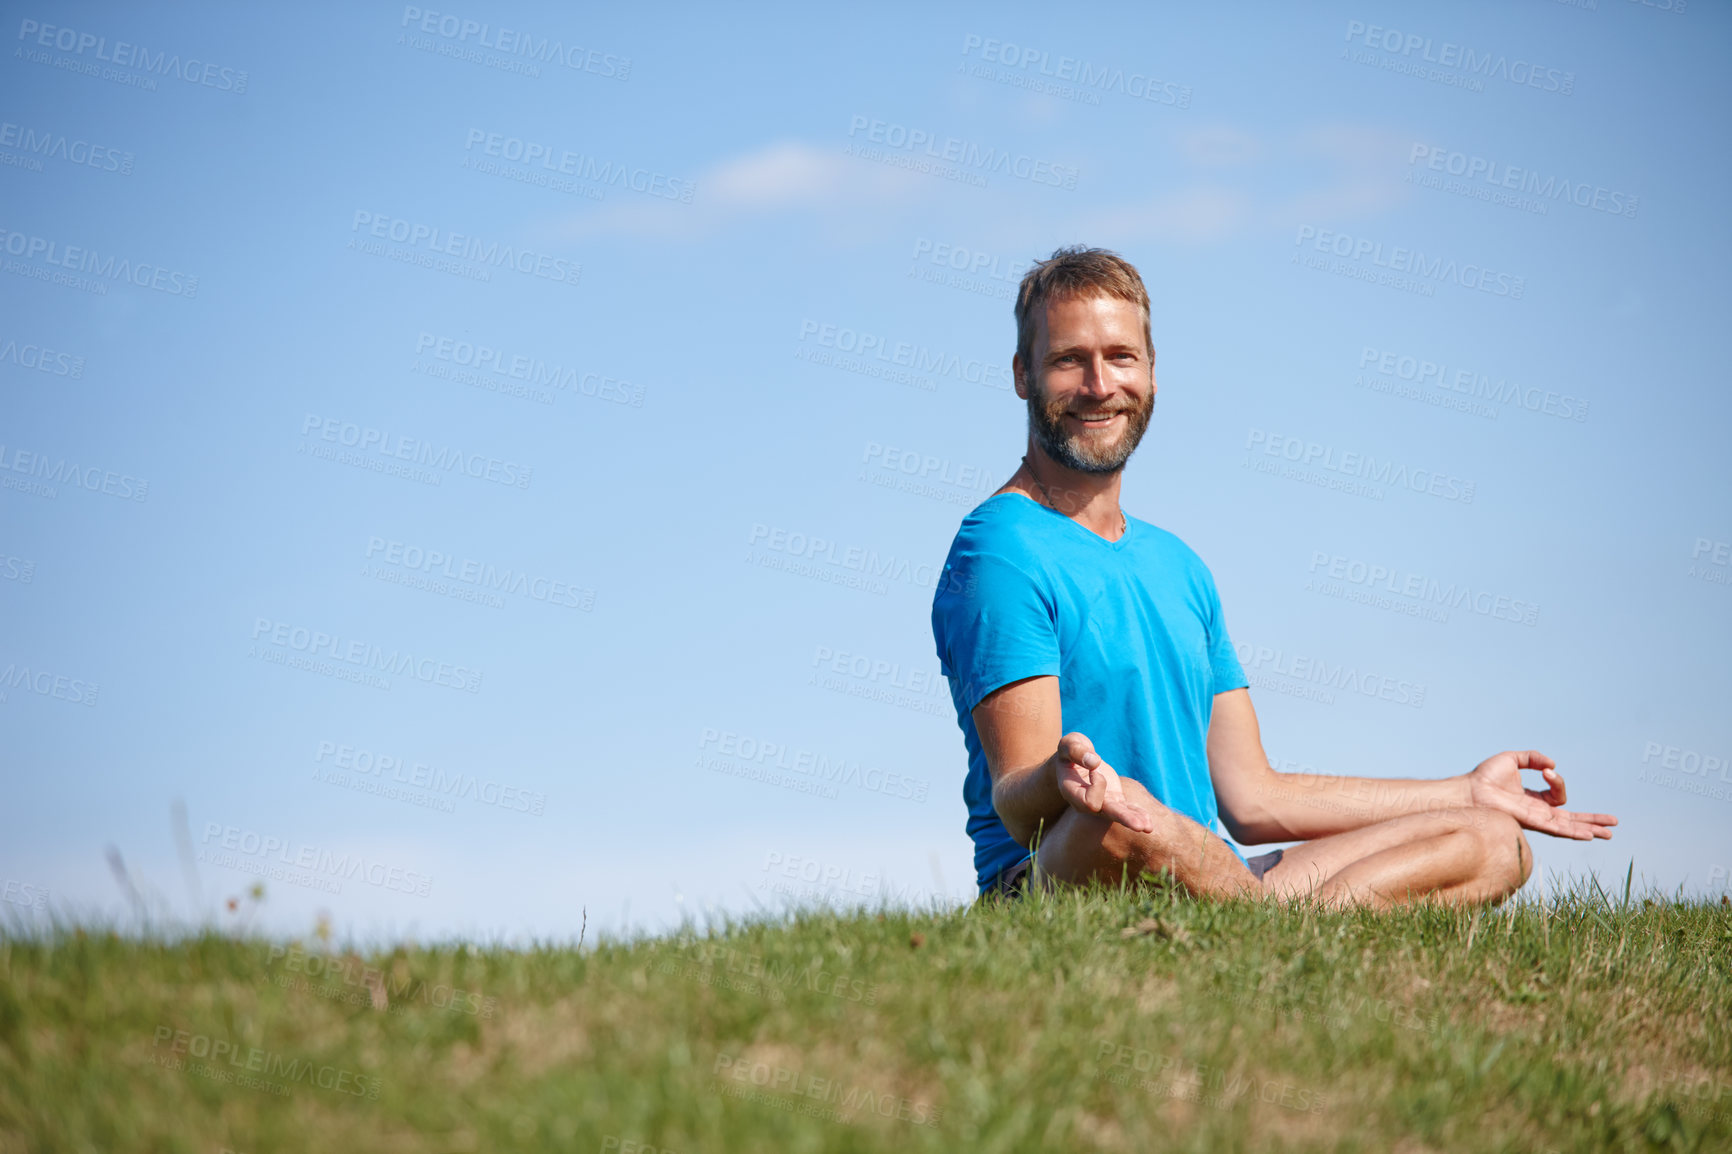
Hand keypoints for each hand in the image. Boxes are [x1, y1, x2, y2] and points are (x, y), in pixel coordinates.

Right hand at [1051, 732, 1153, 832]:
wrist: (1074, 761)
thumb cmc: (1068, 751)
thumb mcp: (1068, 744)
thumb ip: (1076, 751)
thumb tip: (1094, 762)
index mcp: (1072, 792)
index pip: (1089, 800)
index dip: (1098, 783)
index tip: (1095, 767)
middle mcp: (1086, 803)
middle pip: (1106, 813)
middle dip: (1123, 818)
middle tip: (1139, 826)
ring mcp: (1102, 802)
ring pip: (1118, 814)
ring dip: (1133, 819)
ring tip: (1148, 828)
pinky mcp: (1114, 799)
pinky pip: (1127, 809)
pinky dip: (1138, 813)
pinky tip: (1149, 823)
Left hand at [1466, 750, 1617, 840]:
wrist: (1470, 790)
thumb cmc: (1484, 776)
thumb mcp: (1512, 759)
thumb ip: (1533, 757)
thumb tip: (1552, 764)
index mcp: (1533, 799)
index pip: (1557, 795)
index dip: (1557, 780)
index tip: (1546, 769)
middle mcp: (1536, 812)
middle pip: (1571, 819)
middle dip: (1592, 820)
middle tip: (1613, 823)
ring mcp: (1535, 819)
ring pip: (1569, 827)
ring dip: (1590, 828)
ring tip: (1610, 833)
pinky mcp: (1531, 822)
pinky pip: (1557, 829)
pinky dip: (1574, 831)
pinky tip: (1589, 834)